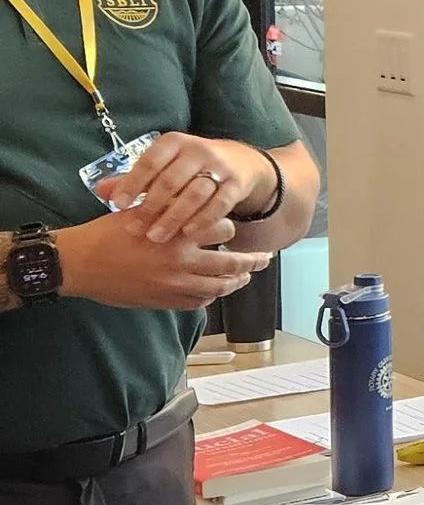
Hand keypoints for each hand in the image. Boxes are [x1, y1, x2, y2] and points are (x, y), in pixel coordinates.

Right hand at [54, 208, 269, 309]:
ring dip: (235, 282)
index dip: (229, 226)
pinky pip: (196, 302)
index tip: (232, 226)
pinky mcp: (163, 300)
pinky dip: (208, 297)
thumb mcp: (140, 210)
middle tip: (264, 259)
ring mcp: (174, 283)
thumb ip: (169, 209)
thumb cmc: (105, 234)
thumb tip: (191, 201)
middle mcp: (181, 259)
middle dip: (251, 261)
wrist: (78, 263)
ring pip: (218, 286)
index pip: (222, 227)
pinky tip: (212, 292)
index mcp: (178, 231)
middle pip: (231, 262)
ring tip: (245, 278)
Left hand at [104, 132, 268, 245]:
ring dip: (174, 217)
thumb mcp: (163, 164)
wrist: (239, 161)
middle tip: (135, 229)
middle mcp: (198, 151)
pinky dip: (203, 219)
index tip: (118, 206)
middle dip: (151, 207)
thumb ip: (134, 178)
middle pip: (171, 180)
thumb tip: (101, 190)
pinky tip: (187, 233)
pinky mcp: (236, 184)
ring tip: (157, 237)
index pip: (150, 161)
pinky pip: (219, 205)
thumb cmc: (189, 166)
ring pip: (195, 194)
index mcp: (174, 143)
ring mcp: (220, 167)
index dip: (132, 184)